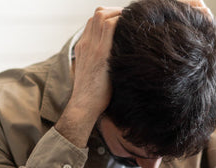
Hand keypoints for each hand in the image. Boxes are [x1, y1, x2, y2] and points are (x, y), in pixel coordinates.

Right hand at [55, 7, 121, 147]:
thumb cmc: (92, 97)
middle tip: (129, 20)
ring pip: (102, 15)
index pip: (93, 22)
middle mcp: (86, 44)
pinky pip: (110, 27)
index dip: (108, 17)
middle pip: (97, 14)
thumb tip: (117, 65)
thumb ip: (100, 64)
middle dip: (114, 12)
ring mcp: (92, 47)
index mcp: (83, 48)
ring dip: (119, 14)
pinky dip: (121, 22)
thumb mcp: (93, 75)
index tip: (122, 23)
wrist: (84, 106)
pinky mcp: (101, 53)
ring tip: (132, 22)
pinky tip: (132, 30)